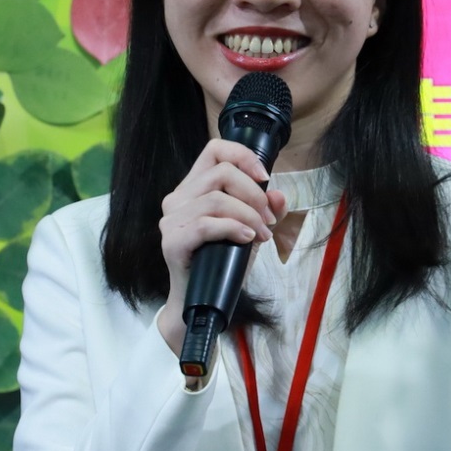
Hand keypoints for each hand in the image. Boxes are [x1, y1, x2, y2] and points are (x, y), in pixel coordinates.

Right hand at [157, 139, 288, 351]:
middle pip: (221, 172)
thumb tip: (279, 197)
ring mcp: (171, 219)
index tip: (265, 177)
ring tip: (262, 234)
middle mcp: (178, 198)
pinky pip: (206, 224)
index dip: (243, 156)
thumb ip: (265, 210)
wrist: (199, 300)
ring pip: (216, 199)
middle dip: (254, 194)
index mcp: (193, 187)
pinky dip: (233, 228)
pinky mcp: (173, 241)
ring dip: (248, 216)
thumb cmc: (221, 262)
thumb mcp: (250, 230)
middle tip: (268, 219)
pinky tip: (247, 239)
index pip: (214, 149)